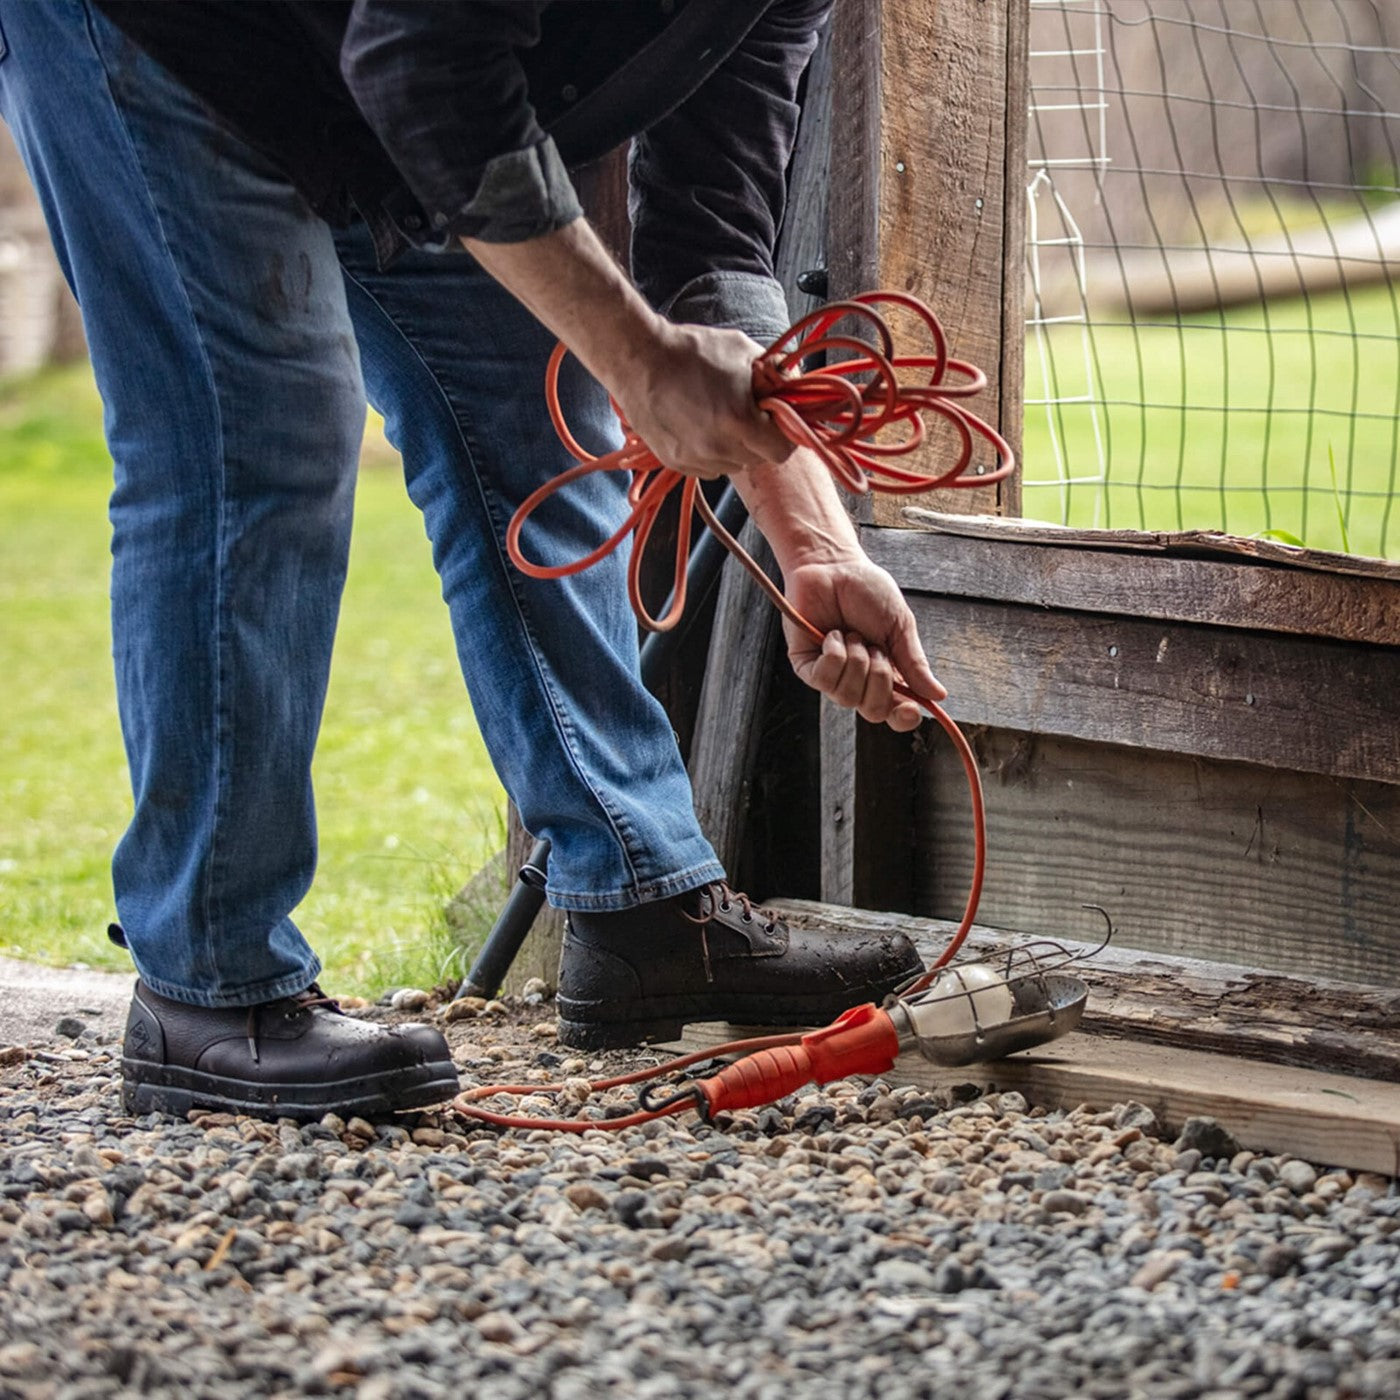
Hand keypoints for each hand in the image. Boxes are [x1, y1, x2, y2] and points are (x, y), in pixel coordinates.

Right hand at [611, 323, 793, 478]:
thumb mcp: (742, 350)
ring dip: (736, 447)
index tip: (778, 420)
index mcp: (739, 421)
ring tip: (720, 417)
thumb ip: (775, 373)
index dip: (785, 435)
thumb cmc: (689, 351)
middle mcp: (718, 448)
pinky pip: (709, 467)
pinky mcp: (676, 462)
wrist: (637, 358)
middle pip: (759, 460)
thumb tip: (793, 386)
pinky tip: (701, 425)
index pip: (782, 451)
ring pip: (734, 465)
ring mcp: (695, 459)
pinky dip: (712, 452)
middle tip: (748, 413)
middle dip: (760, 438)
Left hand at [781, 554, 946, 731]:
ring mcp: (831, 676)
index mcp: (885, 674)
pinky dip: (835, 655)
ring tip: (853, 634)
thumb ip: (914, 662)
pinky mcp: (807, 666)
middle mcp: (858, 680)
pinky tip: (833, 635)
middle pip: (873, 711)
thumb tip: (938, 695)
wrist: (834, 566)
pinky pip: (824, 680)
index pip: (895, 712)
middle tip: (876, 648)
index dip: (903, 718)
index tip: (911, 709)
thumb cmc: (866, 591)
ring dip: (857, 661)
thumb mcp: (899, 625)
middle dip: (880, 680)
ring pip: (848, 697)